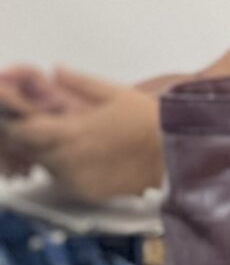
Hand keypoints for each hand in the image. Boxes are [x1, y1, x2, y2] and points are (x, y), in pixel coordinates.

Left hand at [5, 69, 162, 200]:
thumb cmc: (152, 123)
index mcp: (72, 133)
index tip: (21, 114)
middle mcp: (69, 160)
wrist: (177, 154)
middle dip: (34, 136)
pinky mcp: (87, 193)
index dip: (15, 122)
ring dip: (50, 153)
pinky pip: (64, 180)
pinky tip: (89, 157)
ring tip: (78, 141)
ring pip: (45, 165)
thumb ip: (79, 82)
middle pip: (30, 150)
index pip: (22, 131)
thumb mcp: (116, 93)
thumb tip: (57, 71)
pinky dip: (67, 169)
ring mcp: (77, 179)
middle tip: (54, 125)